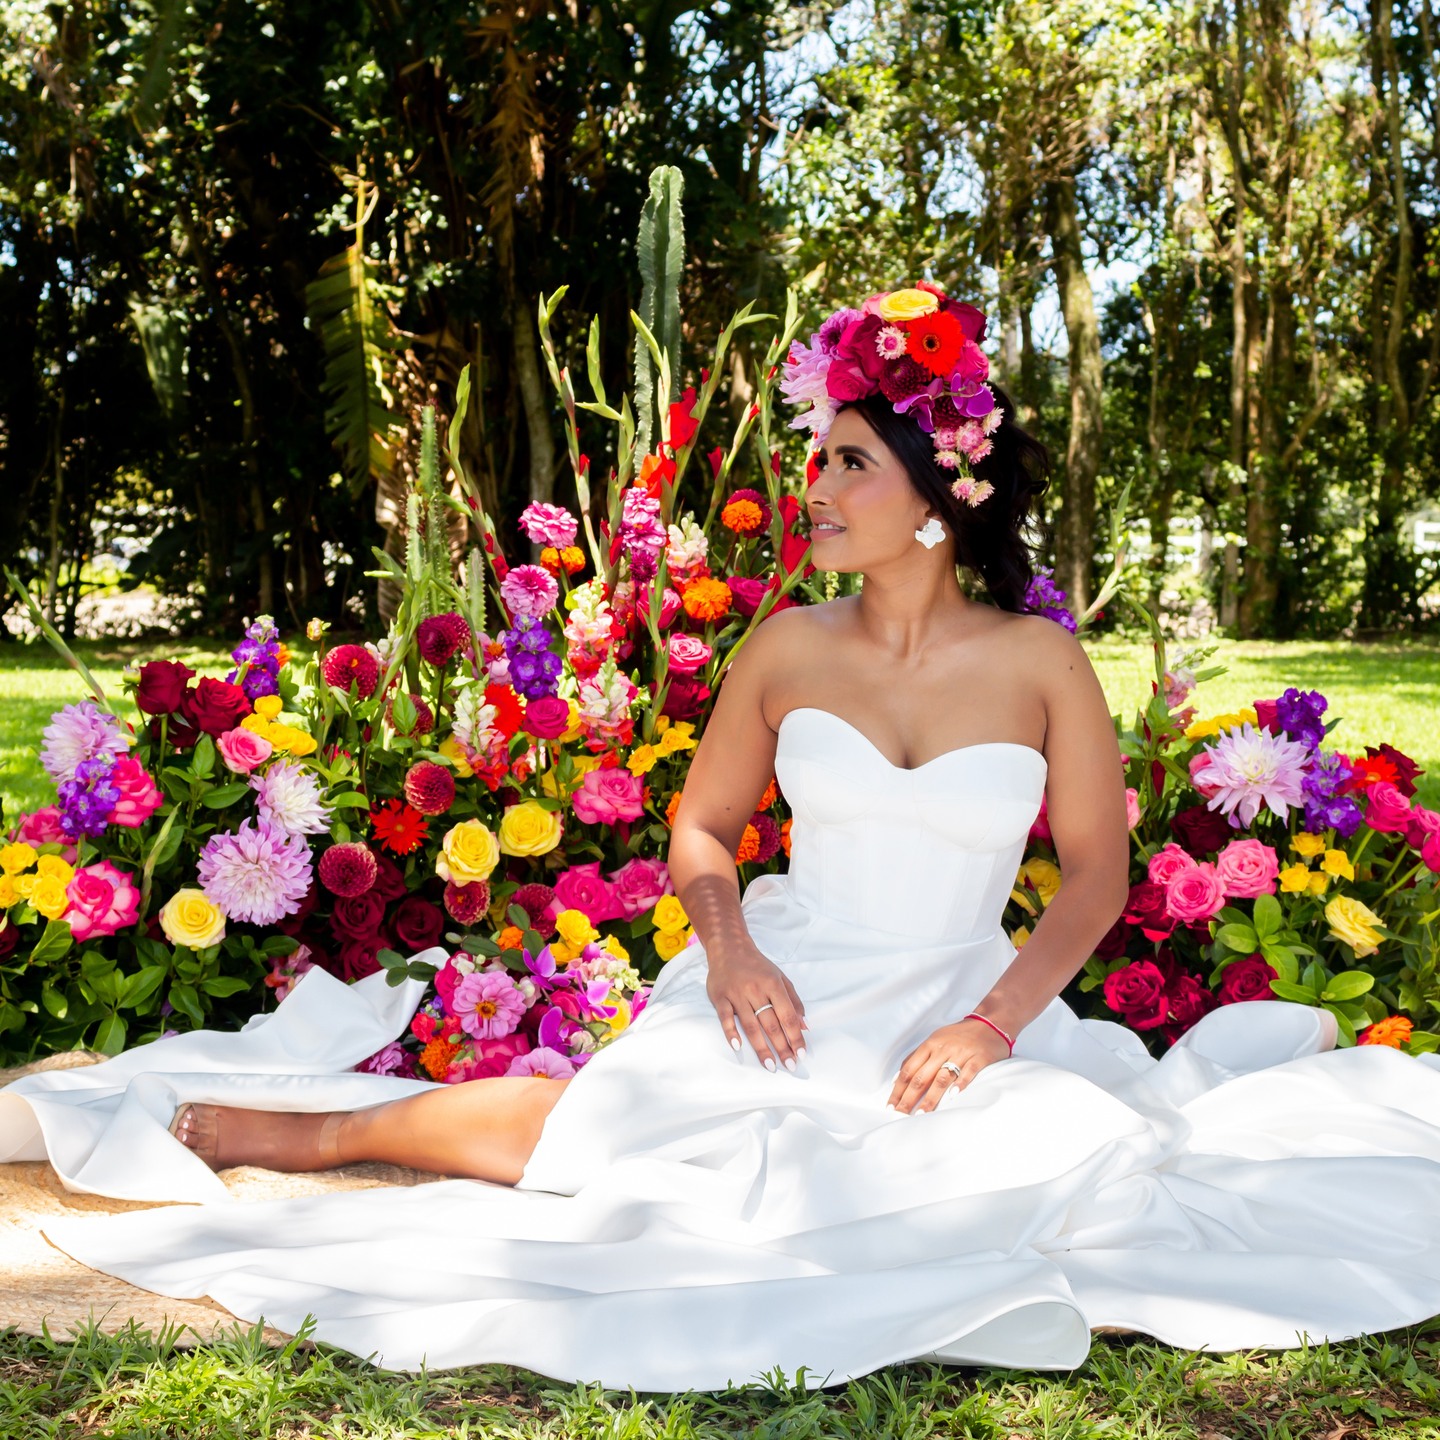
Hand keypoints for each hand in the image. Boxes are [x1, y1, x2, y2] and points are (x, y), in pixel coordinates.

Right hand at [706, 944, 807, 1070]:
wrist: (729, 948)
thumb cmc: (757, 966)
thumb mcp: (780, 978)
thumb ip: (794, 1001)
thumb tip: (804, 1026)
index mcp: (773, 984)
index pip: (787, 1015)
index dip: (795, 1036)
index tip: (801, 1054)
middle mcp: (755, 990)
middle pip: (771, 1024)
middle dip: (782, 1047)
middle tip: (790, 1066)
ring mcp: (736, 994)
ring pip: (751, 1025)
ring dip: (761, 1048)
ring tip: (770, 1065)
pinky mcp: (720, 997)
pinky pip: (726, 1018)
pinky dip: (731, 1032)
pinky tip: (738, 1047)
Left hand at [887, 1017, 1010, 1113]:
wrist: (989, 1024)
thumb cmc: (958, 1036)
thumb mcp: (934, 1041)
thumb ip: (917, 1057)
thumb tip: (897, 1079)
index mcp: (929, 1045)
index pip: (909, 1070)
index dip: (898, 1089)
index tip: (891, 1106)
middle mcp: (942, 1049)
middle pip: (922, 1076)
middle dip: (909, 1098)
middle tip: (900, 1115)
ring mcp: (961, 1053)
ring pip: (942, 1077)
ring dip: (930, 1098)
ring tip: (922, 1114)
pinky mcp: (979, 1057)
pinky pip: (969, 1071)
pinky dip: (961, 1084)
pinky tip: (953, 1097)